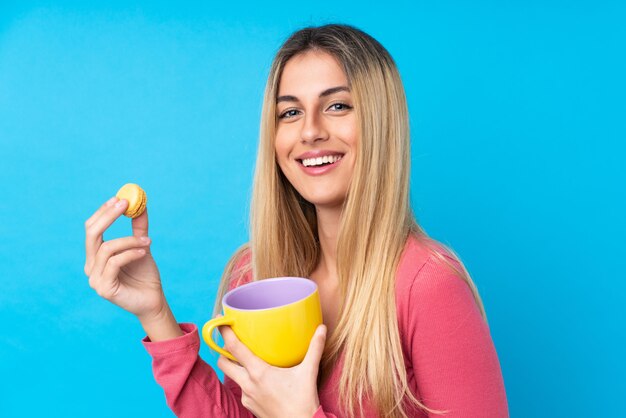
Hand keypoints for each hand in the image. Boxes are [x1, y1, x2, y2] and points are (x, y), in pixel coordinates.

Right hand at [84, 197, 164, 320]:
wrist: (153, 300)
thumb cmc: (145, 274)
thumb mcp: (142, 246)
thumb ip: (139, 227)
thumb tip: (140, 204)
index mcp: (95, 256)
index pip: (91, 228)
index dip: (103, 212)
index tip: (119, 198)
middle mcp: (90, 266)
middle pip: (92, 234)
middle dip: (108, 216)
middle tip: (125, 204)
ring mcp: (94, 279)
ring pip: (107, 248)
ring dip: (129, 240)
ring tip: (148, 241)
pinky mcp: (104, 288)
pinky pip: (115, 263)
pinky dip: (130, 253)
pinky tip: (144, 252)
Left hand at [217, 324, 326, 417]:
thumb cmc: (303, 402)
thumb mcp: (309, 372)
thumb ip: (315, 348)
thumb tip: (322, 329)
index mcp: (259, 372)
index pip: (235, 348)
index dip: (225, 333)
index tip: (221, 320)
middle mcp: (248, 384)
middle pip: (223, 363)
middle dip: (222, 351)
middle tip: (230, 341)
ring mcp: (247, 397)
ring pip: (232, 377)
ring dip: (233, 367)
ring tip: (242, 357)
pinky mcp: (250, 406)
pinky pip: (242, 389)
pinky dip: (244, 380)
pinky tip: (256, 377)